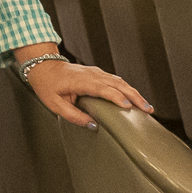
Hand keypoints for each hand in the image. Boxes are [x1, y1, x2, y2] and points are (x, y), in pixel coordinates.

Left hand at [15, 44, 152, 126]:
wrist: (43, 66)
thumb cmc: (47, 85)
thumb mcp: (55, 105)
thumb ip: (74, 116)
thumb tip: (93, 126)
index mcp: (82, 81)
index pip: (104, 89)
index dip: (117, 97)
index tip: (128, 107)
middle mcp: (92, 74)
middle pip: (118, 84)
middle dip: (134, 97)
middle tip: (148, 110)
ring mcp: (96, 72)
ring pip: (120, 81)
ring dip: (134, 93)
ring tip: (146, 106)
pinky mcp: (97, 73)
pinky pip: (115, 80)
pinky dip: (127, 89)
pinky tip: (134, 97)